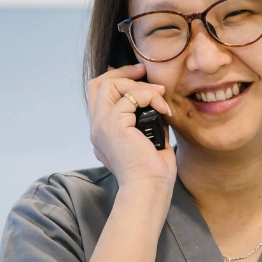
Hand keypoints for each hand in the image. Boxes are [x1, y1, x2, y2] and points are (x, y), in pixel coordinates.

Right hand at [87, 63, 176, 191]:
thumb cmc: (153, 171)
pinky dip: (150, 96)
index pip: (99, 95)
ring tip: (159, 95)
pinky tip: (164, 109)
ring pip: (109, 84)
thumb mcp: (149, 138)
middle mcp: (97, 127)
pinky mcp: (113, 125)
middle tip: (145, 73)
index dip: (117, 79)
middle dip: (123, 72)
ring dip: (138, 85)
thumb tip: (157, 101)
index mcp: (103, 132)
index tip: (140, 76)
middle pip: (98, 84)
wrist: (149, 188)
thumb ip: (146, 119)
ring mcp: (102, 126)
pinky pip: (131, 96)